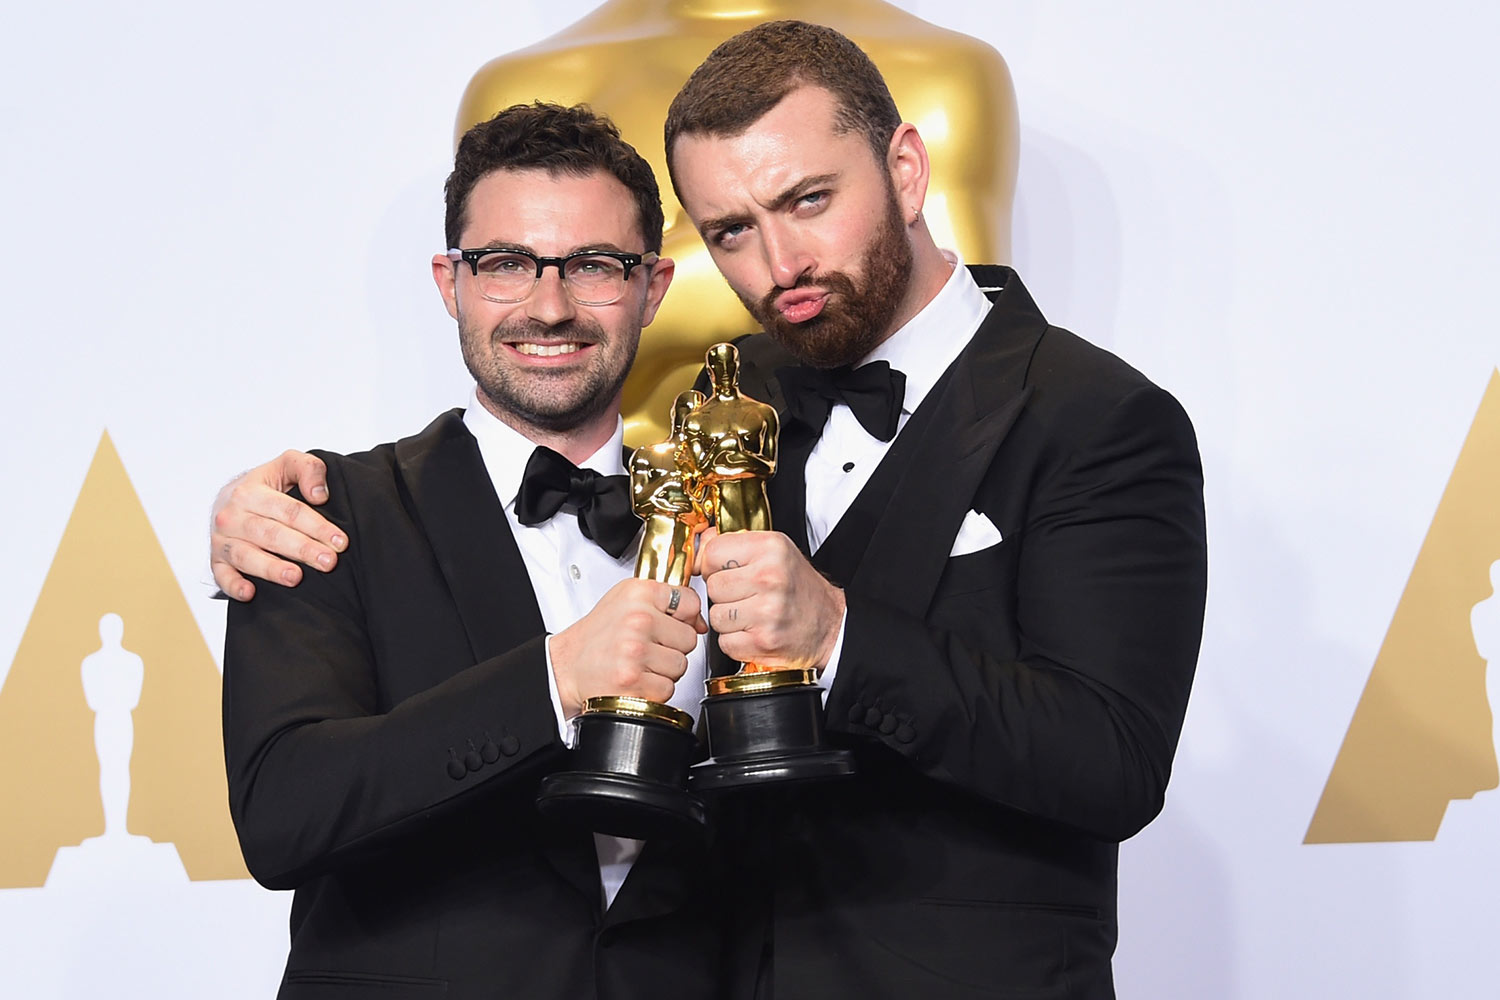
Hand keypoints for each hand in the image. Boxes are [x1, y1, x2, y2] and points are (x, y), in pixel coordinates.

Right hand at [210, 451, 346, 600]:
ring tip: (296, 577)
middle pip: (270, 534)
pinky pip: (221, 575)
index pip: (289, 510)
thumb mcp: (287, 466)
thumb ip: (308, 468)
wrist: (228, 500)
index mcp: (250, 491)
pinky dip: (233, 585)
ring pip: (246, 555)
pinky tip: (250, 593)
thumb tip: (319, 495)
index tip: (340, 541)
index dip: (317, 526)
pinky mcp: (216, 561)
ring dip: (271, 568)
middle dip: (302, 548)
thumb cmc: (265, 486)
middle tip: (328, 561)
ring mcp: (222, 540)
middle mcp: (232, 516)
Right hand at [549, 579, 707, 716]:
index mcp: (638, 594)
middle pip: (689, 638)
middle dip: (672, 647)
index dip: (684, 617)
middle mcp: (638, 620)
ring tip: (640, 663)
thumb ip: (667, 601)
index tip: (666, 622)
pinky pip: (667, 688)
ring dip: (664, 670)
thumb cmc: (599, 634)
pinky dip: (654, 689)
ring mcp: (635, 652)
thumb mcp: (627, 600)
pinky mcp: (633, 681)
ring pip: (681, 666)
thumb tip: (700, 623)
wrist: (568, 665)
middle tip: (647, 646)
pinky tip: (636, 678)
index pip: (691, 603)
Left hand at [699, 531, 844, 670]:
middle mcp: (770, 578)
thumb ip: (736, 543)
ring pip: (715, 616)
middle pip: (712, 586)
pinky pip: (725, 642)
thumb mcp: (775, 552)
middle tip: (746, 595)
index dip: (714, 565)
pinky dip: (735, 641)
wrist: (831, 625)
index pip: (713, 552)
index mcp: (772, 549)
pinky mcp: (762, 641)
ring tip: (751, 614)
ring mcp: (766, 612)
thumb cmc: (800, 589)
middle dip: (724, 594)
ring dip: (728, 619)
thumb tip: (702, 544)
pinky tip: (754, 631)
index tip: (725, 570)